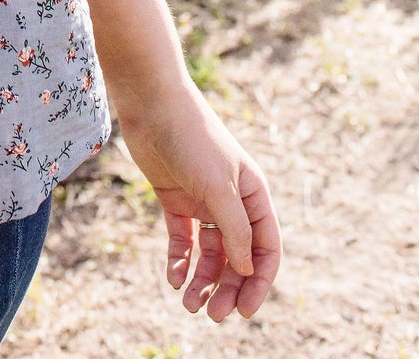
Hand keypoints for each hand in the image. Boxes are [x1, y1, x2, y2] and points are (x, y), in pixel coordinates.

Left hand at [115, 81, 280, 319]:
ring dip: (202, 280)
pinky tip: (174, 279)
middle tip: (213, 315)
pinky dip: (180, 262)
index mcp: (253, 195)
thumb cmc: (192, 139)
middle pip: (236, 257)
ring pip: (209, 253)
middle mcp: (231, 201)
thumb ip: (235, 230)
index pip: (265, 249)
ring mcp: (203, 201)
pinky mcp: (175, 199)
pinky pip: (182, 240)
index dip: (258, 282)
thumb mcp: (218, 187)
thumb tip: (247, 270)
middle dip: (227, 287)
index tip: (244, 310)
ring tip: (189, 305)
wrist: (152, 104)